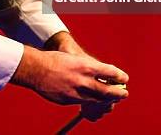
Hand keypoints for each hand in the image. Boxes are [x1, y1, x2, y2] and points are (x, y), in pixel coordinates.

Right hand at [10, 45, 128, 105]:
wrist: (36, 69)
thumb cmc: (54, 60)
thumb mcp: (74, 59)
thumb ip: (88, 68)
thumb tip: (101, 75)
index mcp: (85, 65)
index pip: (109, 71)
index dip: (119, 76)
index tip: (124, 78)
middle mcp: (83, 80)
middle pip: (107, 90)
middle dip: (118, 93)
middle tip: (124, 94)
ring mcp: (76, 92)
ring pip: (96, 100)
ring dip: (105, 100)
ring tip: (110, 99)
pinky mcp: (68, 100)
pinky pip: (81, 102)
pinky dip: (86, 100)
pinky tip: (88, 97)